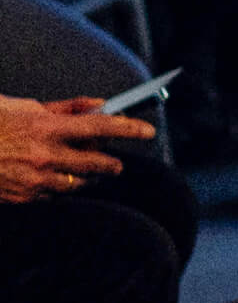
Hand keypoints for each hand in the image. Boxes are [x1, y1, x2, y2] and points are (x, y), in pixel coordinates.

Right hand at [0, 96, 150, 205]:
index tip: (148, 131)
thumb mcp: (27, 107)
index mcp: (46, 128)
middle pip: (97, 163)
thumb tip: (98, 105)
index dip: (128, 128)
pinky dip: (62, 186)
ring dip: (89, 177)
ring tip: (88, 171)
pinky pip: (56, 195)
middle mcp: (44, 155)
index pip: (100, 126)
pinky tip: (56, 179)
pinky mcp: (24, 197)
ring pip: (80, 183)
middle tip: (116, 163)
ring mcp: (34, 180)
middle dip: (112, 163)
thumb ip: (66, 108)